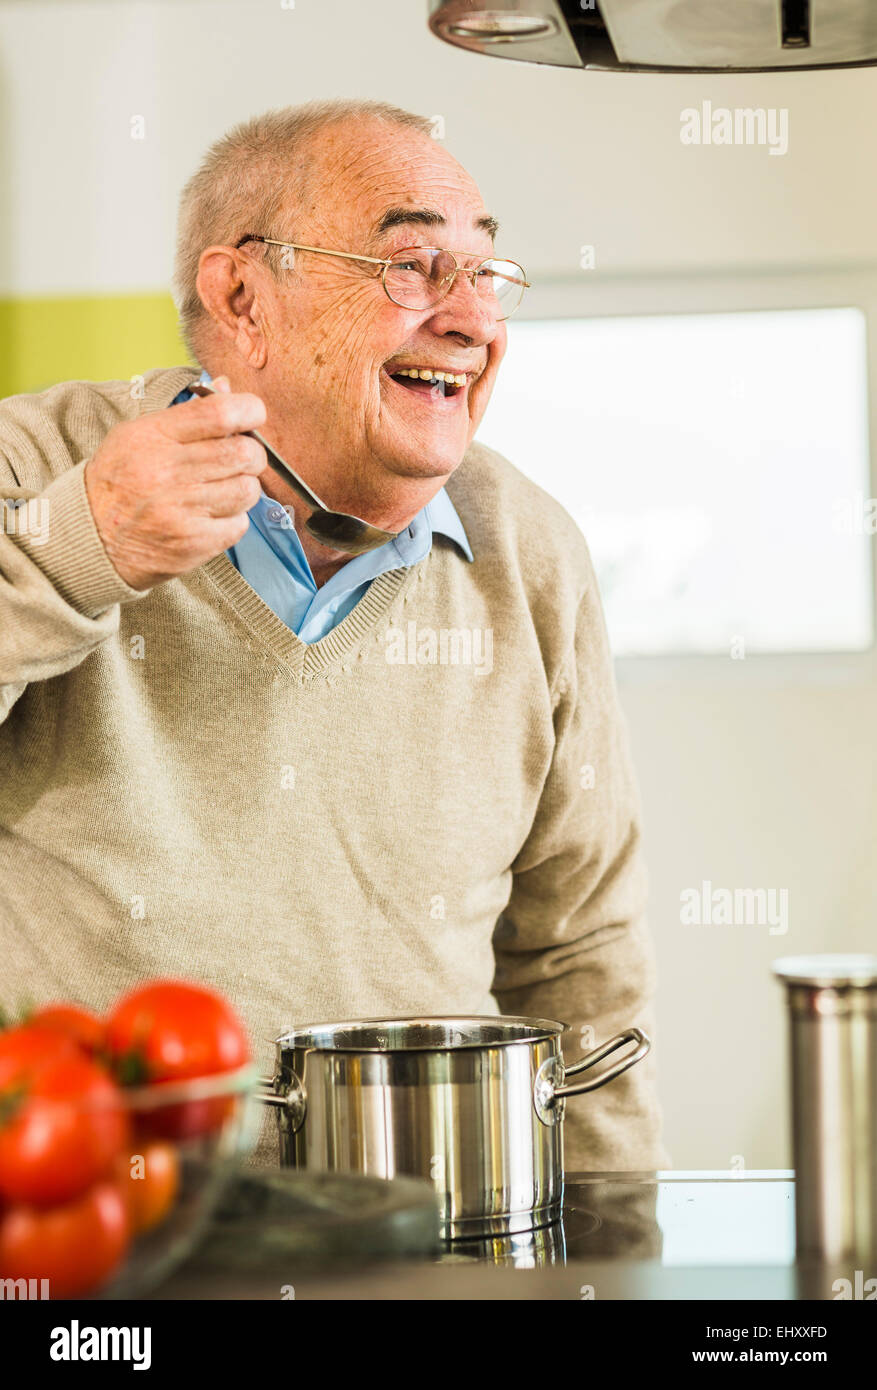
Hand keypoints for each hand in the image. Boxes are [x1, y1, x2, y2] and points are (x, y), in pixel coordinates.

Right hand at [84, 376, 266, 590]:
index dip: (249, 410)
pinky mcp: (192, 542)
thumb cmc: (118, 482)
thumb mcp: (137, 436)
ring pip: (248, 490)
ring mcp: (181, 509)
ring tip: (222, 490)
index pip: (220, 413)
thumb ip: (187, 414)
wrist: (91, 538)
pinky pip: (239, 525)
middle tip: (240, 459)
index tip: (253, 415)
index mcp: (153, 436)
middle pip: (244, 453)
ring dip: (243, 488)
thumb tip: (229, 389)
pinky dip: (232, 520)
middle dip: (252, 454)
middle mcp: (166, 471)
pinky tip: (211, 517)